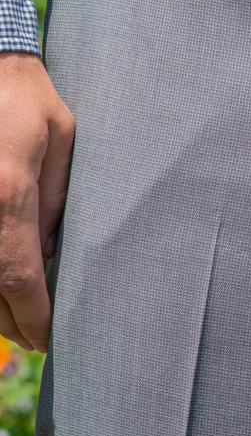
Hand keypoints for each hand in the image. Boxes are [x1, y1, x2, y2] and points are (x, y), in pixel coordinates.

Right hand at [0, 51, 74, 352]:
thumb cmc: (27, 99)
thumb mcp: (60, 140)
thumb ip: (56, 199)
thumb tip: (50, 255)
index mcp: (7, 192)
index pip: (18, 274)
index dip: (34, 314)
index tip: (51, 336)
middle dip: (10, 322)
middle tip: (38, 336)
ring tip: (19, 318)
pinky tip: (0, 284)